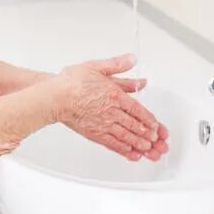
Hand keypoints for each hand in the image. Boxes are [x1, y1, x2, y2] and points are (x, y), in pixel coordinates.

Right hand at [54, 54, 168, 161]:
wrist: (54, 97)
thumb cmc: (71, 82)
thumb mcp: (97, 66)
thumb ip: (117, 65)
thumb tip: (132, 59)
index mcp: (115, 94)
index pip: (138, 110)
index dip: (150, 120)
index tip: (158, 127)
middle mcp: (111, 111)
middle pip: (136, 126)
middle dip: (150, 136)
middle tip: (160, 143)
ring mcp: (103, 124)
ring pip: (127, 137)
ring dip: (141, 145)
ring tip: (151, 151)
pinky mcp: (94, 133)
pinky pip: (113, 144)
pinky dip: (125, 150)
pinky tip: (132, 155)